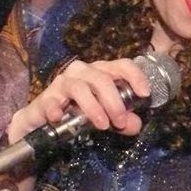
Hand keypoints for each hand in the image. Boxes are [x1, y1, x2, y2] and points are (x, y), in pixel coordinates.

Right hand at [7, 58, 151, 143]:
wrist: (45, 119)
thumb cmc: (81, 112)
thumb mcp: (107, 117)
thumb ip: (123, 121)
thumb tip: (135, 125)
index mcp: (103, 72)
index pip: (122, 65)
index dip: (135, 76)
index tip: (145, 94)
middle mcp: (84, 71)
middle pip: (102, 79)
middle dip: (114, 102)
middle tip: (120, 122)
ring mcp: (64, 81)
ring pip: (80, 87)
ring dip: (93, 107)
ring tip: (102, 125)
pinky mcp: (47, 96)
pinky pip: (52, 100)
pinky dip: (57, 108)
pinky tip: (60, 118)